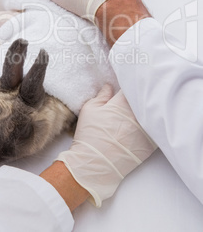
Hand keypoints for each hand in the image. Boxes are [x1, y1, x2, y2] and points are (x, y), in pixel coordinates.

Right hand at [57, 85, 156, 206]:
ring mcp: (146, 129)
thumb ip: (102, 95)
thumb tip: (110, 86)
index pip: (133, 86)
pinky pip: (158, 128)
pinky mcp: (151, 144)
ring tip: (150, 107)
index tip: (130, 83)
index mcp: (122, 103)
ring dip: (151, 108)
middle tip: (139, 92)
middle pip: (146, 98)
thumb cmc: (90, 136)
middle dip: (143, 94)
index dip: (132, 83)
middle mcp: (137, 115)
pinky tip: (152, 123)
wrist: (95, 165)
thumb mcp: (90, 110)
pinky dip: (155, 124)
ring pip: (155, 112)